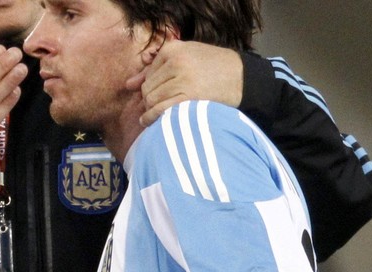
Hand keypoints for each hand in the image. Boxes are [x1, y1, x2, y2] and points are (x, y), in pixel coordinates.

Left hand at [126, 40, 243, 125]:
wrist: (243, 79)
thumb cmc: (213, 69)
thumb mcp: (187, 58)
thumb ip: (156, 69)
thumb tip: (128, 85)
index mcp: (173, 49)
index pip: (147, 74)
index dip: (150, 87)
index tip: (160, 94)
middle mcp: (176, 62)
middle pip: (147, 88)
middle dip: (149, 99)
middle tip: (159, 106)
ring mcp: (182, 79)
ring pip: (150, 99)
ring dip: (151, 110)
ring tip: (156, 114)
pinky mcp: (187, 97)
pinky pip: (159, 109)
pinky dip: (151, 117)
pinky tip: (150, 122)